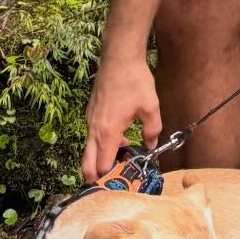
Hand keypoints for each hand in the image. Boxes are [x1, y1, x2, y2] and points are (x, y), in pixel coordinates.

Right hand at [82, 52, 161, 183]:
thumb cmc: (134, 80)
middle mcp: (94, 129)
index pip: (101, 167)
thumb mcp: (150, 106)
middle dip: (96, 177)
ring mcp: (90, 120)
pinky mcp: (90, 112)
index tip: (121, 181)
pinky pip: (92, 135)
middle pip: (87, 164)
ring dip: (101, 157)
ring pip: (89, 150)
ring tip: (123, 153)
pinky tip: (120, 135)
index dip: (109, 178)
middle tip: (113, 179)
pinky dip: (101, 143)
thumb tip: (151, 145)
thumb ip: (152, 130)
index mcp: (108, 132)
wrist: (119, 57)